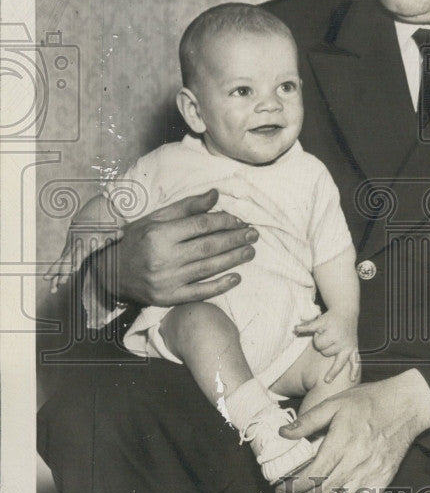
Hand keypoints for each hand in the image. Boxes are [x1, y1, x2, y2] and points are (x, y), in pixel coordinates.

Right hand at [44, 228, 118, 293]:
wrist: (84, 223)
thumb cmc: (98, 230)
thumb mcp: (106, 232)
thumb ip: (113, 235)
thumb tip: (121, 234)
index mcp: (83, 245)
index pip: (78, 255)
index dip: (75, 262)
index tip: (73, 270)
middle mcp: (73, 250)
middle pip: (66, 263)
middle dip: (62, 273)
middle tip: (60, 283)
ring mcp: (68, 254)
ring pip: (58, 266)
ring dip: (54, 278)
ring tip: (52, 291)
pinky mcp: (66, 257)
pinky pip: (57, 268)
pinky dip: (54, 277)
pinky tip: (53, 289)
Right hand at [95, 189, 258, 307]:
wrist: (111, 272)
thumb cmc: (137, 240)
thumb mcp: (156, 218)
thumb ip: (187, 207)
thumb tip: (215, 194)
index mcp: (159, 233)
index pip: (201, 225)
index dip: (224, 222)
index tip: (239, 220)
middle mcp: (163, 257)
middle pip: (208, 246)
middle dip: (234, 239)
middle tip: (253, 234)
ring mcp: (167, 280)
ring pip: (208, 268)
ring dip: (233, 259)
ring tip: (251, 251)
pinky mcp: (169, 298)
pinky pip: (200, 292)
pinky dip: (220, 285)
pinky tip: (236, 278)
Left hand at [273, 370, 429, 492]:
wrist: (406, 404)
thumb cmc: (369, 401)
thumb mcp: (334, 403)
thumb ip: (307, 421)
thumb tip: (283, 433)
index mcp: (341, 443)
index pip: (311, 477)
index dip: (293, 488)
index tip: (283, 488)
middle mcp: (356, 462)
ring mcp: (372, 474)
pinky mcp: (384, 480)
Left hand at [295, 309, 359, 383]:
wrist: (346, 312)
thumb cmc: (330, 318)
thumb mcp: (319, 321)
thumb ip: (307, 327)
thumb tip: (295, 329)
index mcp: (333, 335)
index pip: (319, 345)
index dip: (318, 338)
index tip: (321, 330)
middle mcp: (342, 342)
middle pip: (326, 353)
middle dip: (325, 344)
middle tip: (329, 334)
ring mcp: (349, 347)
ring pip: (335, 360)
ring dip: (333, 351)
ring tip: (335, 341)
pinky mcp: (354, 348)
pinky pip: (355, 362)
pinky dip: (354, 371)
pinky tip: (352, 379)